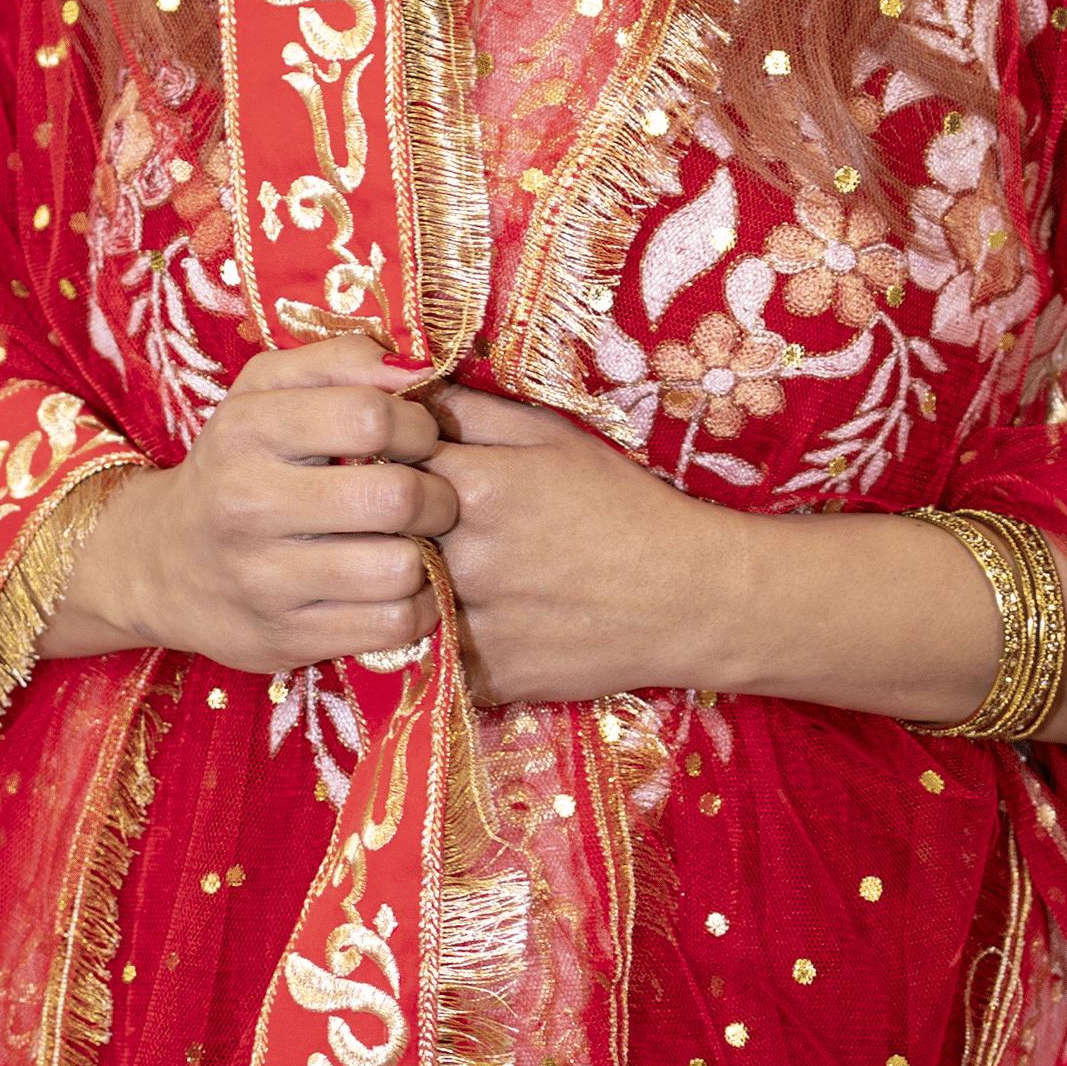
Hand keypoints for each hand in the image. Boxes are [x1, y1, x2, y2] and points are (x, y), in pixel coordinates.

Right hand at [36, 333, 461, 673]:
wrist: (157, 563)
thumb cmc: (235, 465)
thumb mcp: (263, 392)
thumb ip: (339, 361)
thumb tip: (416, 368)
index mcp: (248, 430)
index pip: (372, 415)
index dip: (418, 426)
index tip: (417, 441)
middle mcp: (248, 504)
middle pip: (396, 497)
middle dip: (437, 497)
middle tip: (430, 500)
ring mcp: (264, 579)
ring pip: (399, 569)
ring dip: (428, 557)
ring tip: (413, 545)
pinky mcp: (284, 638)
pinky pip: (391, 625)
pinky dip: (418, 608)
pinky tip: (401, 589)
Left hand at [432, 386, 1066, 736]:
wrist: (694, 598)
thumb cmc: (623, 503)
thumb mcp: (554, 435)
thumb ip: (470, 411)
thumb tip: (394, 387)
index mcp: (474, 487)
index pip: (377, 465)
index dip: (372, 462)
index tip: (372, 463)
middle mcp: (461, 558)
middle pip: (377, 536)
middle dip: (378, 526)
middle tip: (391, 520)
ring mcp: (471, 626)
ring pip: (397, 599)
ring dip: (403, 584)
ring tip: (435, 573)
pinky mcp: (484, 678)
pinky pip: (431, 656)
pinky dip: (438, 638)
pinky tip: (468, 621)